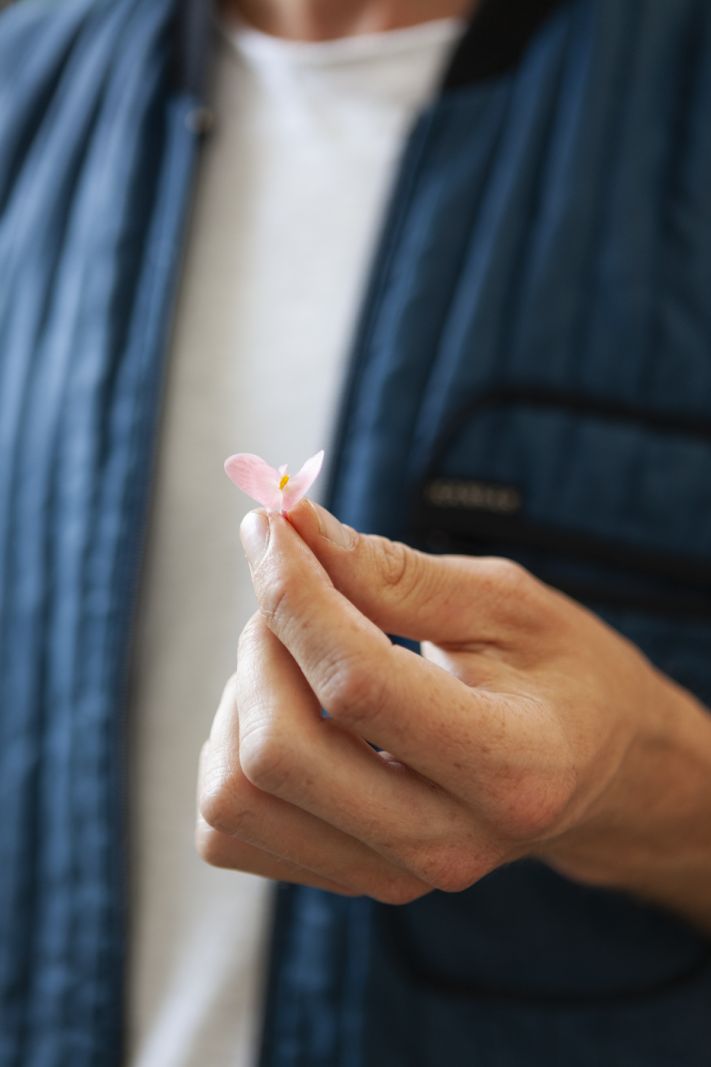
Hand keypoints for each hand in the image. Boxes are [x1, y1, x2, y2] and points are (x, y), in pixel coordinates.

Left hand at [197, 502, 710, 925]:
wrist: (599, 774)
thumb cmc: (563, 675)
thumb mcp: (504, 603)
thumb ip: (393, 572)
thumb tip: (291, 526)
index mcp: (511, 766)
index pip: (357, 683)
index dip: (294, 592)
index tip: (271, 527)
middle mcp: (447, 843)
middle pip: (279, 752)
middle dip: (262, 643)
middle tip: (296, 589)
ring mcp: (394, 876)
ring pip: (234, 798)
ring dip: (242, 699)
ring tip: (296, 652)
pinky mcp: (350, 881)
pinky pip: (231, 829)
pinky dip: (232, 752)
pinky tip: (290, 707)